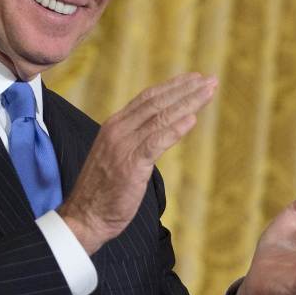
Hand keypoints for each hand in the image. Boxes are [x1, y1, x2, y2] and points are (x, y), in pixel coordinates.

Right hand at [59, 73, 216, 254]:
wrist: (85, 216)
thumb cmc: (103, 191)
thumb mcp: (116, 157)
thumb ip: (133, 141)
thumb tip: (156, 135)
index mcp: (114, 125)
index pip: (147, 98)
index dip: (172, 87)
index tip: (193, 79)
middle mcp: (118, 130)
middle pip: (156, 103)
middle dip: (186, 90)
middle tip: (210, 80)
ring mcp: (123, 146)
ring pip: (160, 118)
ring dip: (188, 103)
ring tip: (209, 92)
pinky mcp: (131, 165)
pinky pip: (156, 142)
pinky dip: (175, 129)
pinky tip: (192, 119)